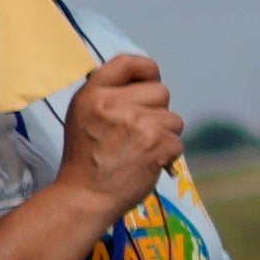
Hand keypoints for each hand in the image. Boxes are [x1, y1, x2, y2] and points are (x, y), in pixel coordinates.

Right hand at [61, 46, 189, 205]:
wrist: (85, 196)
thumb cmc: (86, 159)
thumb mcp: (83, 116)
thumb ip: (108, 96)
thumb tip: (146, 82)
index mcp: (92, 94)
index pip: (128, 62)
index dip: (147, 69)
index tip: (150, 81)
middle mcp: (113, 104)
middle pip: (161, 91)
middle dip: (158, 111)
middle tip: (140, 132)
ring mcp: (136, 123)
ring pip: (174, 118)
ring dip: (164, 135)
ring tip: (140, 151)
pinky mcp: (155, 143)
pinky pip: (177, 142)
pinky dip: (167, 155)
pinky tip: (147, 163)